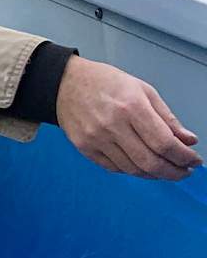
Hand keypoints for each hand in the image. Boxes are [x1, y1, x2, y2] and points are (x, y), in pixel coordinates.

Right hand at [55, 57, 201, 180]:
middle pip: (150, 162)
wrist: (64, 82)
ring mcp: (96, 138)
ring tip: (165, 169)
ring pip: (133, 169)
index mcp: (131, 106)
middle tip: (184, 171)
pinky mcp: (84, 147)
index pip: (165, 143)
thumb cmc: (104, 82)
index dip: (184, 157)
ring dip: (155, 174)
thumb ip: (167, 118)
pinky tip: (141, 164)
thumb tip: (188, 141)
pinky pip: (114, 168)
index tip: (194, 160)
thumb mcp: (143, 90)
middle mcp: (112, 124)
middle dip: (174, 172)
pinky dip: (133, 170)